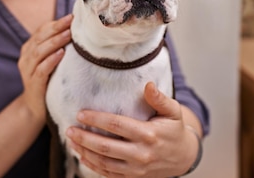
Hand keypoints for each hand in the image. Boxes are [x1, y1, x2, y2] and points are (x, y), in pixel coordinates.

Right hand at [17, 14, 71, 121]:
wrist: (34, 108)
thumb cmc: (47, 80)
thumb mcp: (50, 60)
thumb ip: (57, 46)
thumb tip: (77, 29)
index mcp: (29, 48)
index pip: (41, 31)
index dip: (56, 23)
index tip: (72, 17)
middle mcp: (26, 57)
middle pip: (40, 38)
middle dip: (56, 28)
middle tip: (71, 20)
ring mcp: (28, 71)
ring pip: (39, 51)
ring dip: (54, 42)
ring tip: (68, 34)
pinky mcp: (33, 84)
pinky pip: (41, 69)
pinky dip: (51, 60)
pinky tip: (61, 54)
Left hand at [65, 82, 199, 177]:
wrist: (183, 157)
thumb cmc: (174, 130)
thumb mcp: (173, 111)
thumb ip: (160, 98)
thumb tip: (148, 84)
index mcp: (149, 134)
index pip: (117, 125)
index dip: (96, 119)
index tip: (81, 114)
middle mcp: (141, 154)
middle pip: (106, 147)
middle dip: (84, 138)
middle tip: (69, 129)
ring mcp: (136, 169)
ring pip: (104, 162)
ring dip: (85, 152)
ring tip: (71, 140)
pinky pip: (109, 174)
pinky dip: (93, 165)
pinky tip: (82, 155)